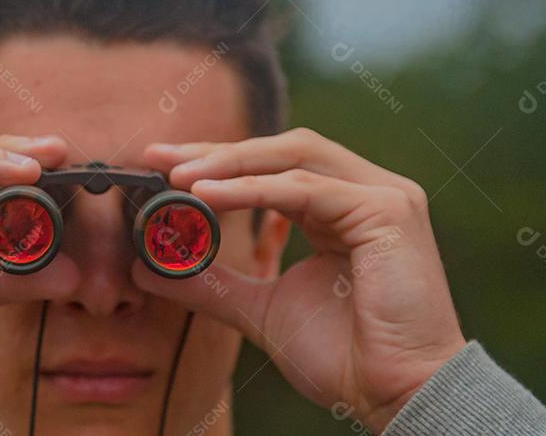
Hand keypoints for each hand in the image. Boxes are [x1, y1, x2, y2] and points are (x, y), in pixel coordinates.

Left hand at [135, 128, 464, 432]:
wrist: (396, 395)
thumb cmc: (345, 357)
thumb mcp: (261, 308)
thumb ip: (211, 283)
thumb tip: (148, 270)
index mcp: (341, 208)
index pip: (274, 166)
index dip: (218, 160)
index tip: (162, 165)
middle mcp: (365, 192)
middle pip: (282, 150)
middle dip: (218, 151)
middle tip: (161, 159)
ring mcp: (382, 196)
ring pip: (294, 158)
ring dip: (230, 165)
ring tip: (179, 179)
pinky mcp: (388, 211)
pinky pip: (305, 189)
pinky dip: (252, 190)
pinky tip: (208, 197)